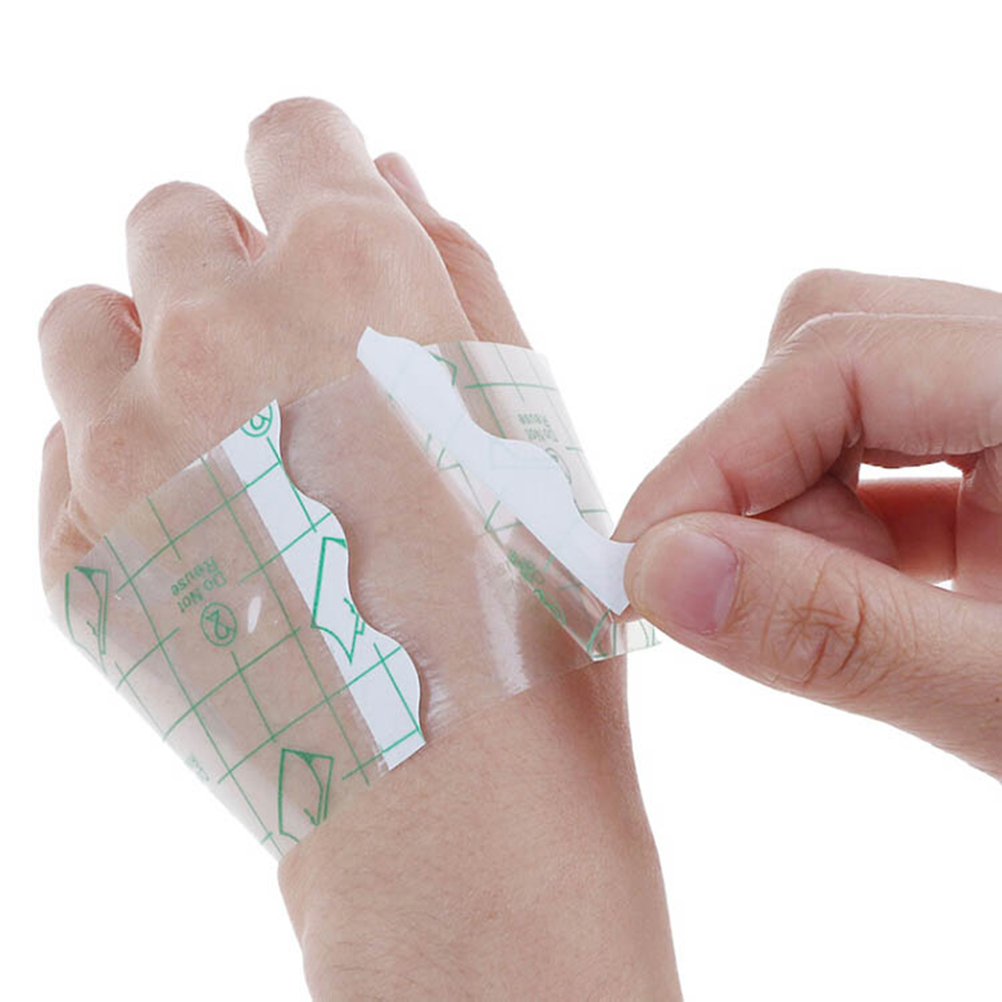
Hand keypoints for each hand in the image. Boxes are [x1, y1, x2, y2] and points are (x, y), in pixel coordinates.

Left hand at [38, 98, 677, 998]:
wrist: (444, 794)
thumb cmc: (523, 602)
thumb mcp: (528, 416)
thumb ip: (457, 271)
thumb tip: (390, 175)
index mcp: (353, 274)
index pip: (290, 131)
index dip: (314, 163)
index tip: (325, 213)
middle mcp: (219, 331)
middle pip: (171, 217)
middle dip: (232, 262)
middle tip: (297, 356)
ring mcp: (125, 444)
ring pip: (88, 320)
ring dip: (153, 345)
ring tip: (238, 439)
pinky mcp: (74, 549)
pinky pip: (68, 449)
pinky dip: (126, 460)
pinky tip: (217, 531)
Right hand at [618, 269, 1001, 779]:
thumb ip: (842, 636)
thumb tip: (664, 576)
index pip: (839, 357)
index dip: (715, 457)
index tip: (638, 565)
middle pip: (833, 342)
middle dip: (757, 468)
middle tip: (738, 593)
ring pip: (846, 392)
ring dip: (795, 497)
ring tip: (829, 609)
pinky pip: (881, 449)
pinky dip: (836, 520)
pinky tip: (862, 596)